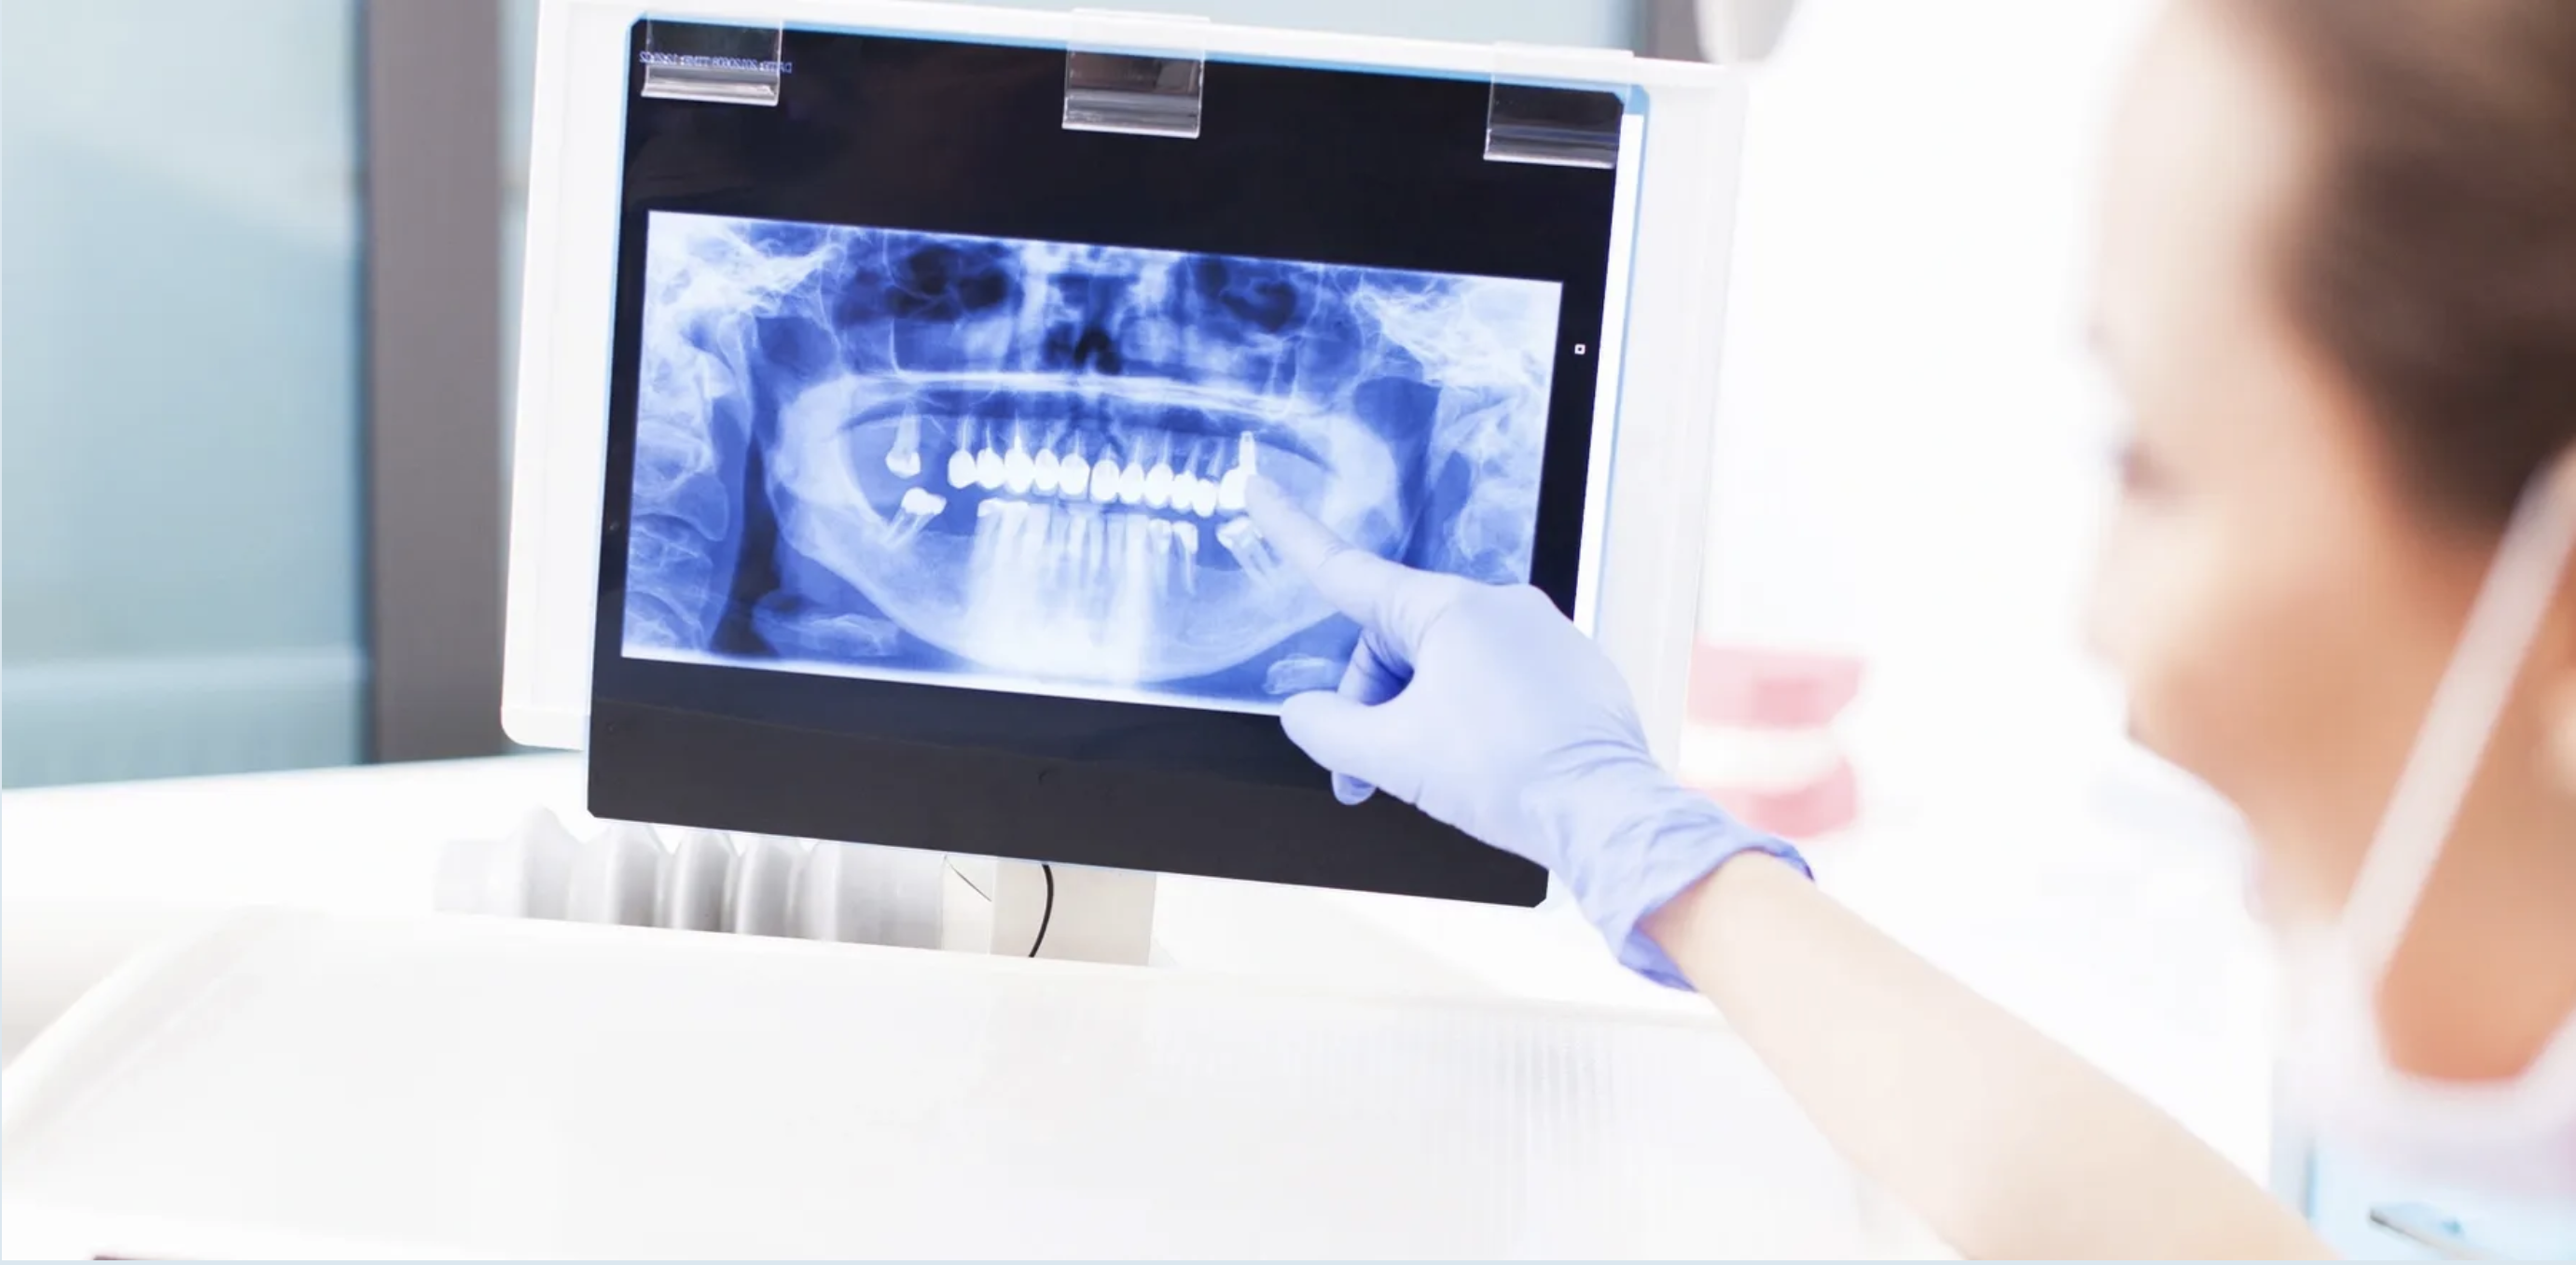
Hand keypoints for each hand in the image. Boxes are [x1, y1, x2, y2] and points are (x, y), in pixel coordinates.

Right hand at [1247, 481, 1806, 985]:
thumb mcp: (1391, 756)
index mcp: (1449, 609)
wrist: (1605, 812)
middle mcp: (1501, 606)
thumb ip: (1327, 728)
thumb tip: (1305, 714)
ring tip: (1435, 778)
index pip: (1347, 570)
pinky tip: (1486, 769)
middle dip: (1373, 702)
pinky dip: (1475, 721)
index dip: (1291, 531)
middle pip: (1397, 641)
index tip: (1258, 489)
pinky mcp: (1575, 671)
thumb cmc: (1510, 776)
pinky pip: (1499, 682)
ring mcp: (1545, 635)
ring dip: (1422, 717)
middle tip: (1368, 772)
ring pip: (1448, 666)